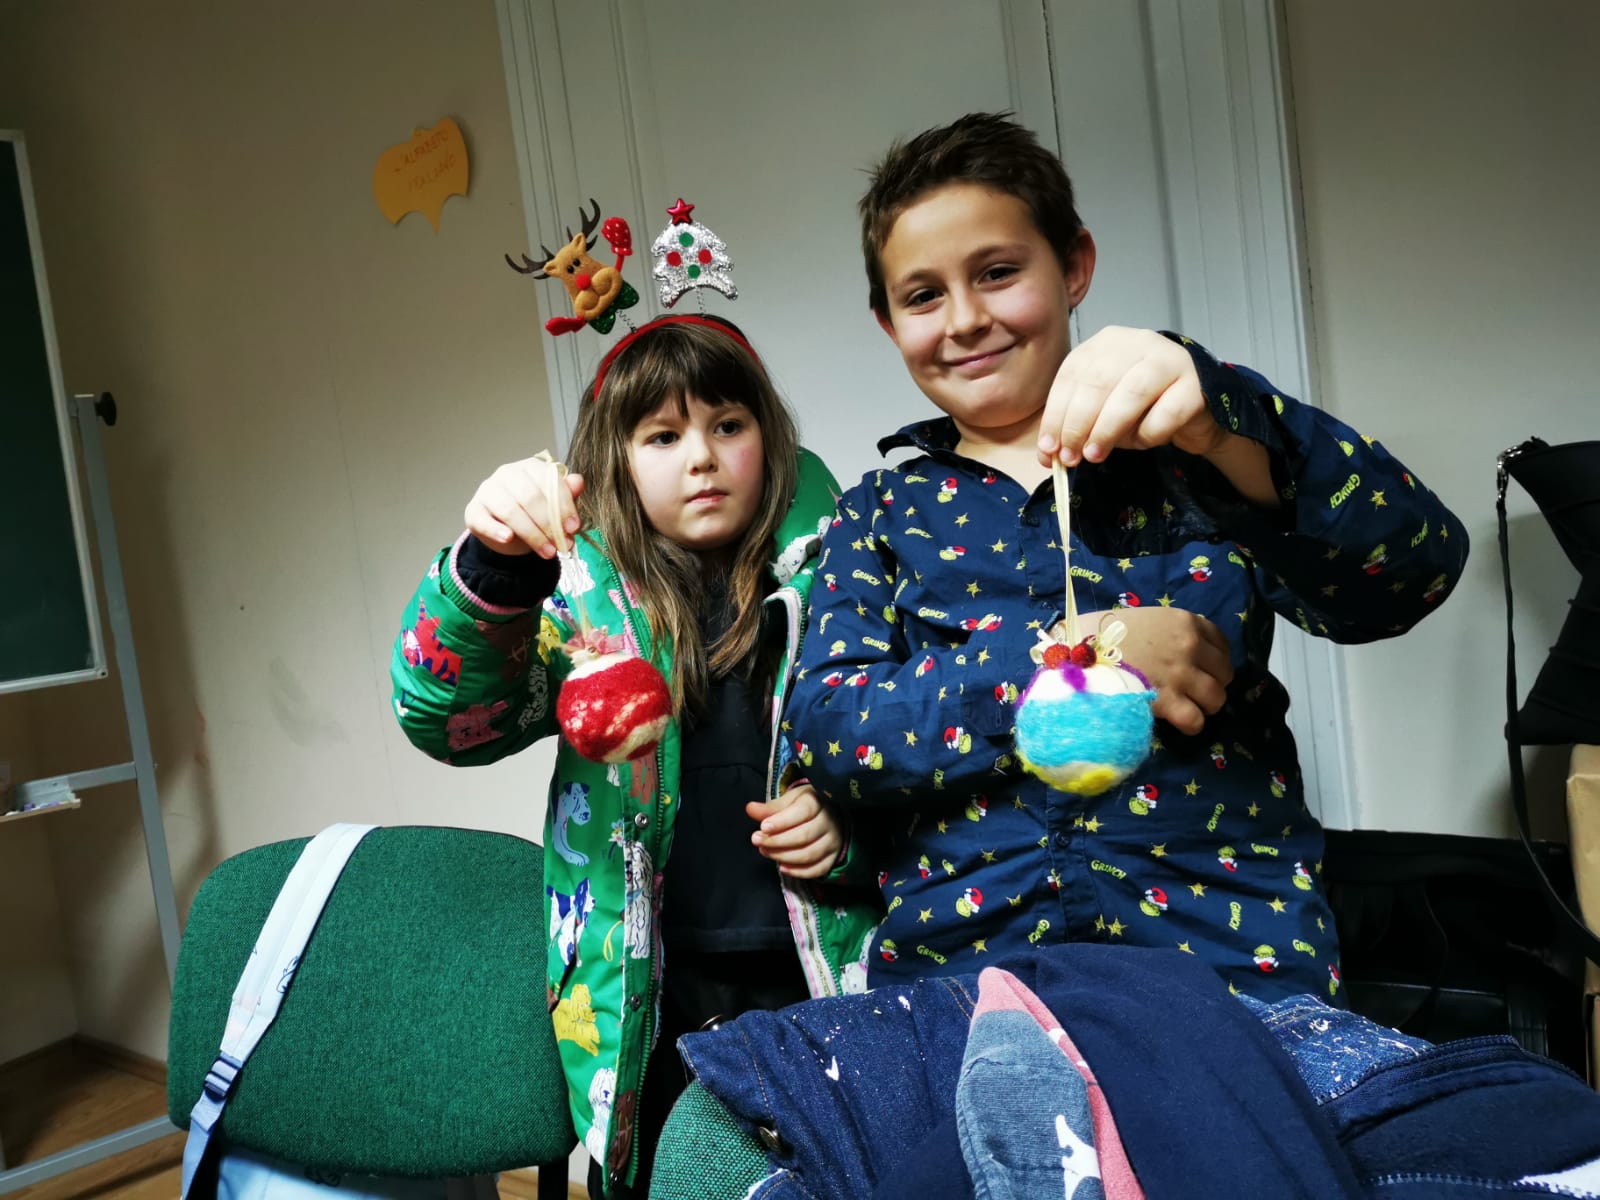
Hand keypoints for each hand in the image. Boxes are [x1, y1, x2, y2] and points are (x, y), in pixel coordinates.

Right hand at [463, 458, 584, 558]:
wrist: (507, 531)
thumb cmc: (534, 514)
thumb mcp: (554, 506)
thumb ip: (566, 495)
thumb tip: (578, 482)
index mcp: (530, 467)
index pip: (548, 481)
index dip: (563, 505)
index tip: (574, 527)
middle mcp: (507, 474)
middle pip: (530, 497)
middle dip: (549, 524)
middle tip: (562, 545)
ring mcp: (487, 491)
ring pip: (510, 510)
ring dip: (531, 534)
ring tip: (548, 552)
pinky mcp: (474, 511)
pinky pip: (484, 520)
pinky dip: (496, 530)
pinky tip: (508, 538)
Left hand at [747, 784, 843, 878]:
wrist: (828, 818)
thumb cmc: (804, 808)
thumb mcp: (788, 801)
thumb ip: (770, 808)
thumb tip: (750, 809)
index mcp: (817, 803)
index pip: (803, 811)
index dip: (782, 821)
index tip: (763, 827)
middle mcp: (829, 822)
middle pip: (804, 836)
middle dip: (777, 841)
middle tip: (757, 840)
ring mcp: (833, 842)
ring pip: (809, 854)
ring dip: (783, 856)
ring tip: (765, 851)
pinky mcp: (832, 858)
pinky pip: (817, 869)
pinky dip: (798, 871)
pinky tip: (782, 867)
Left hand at [1037, 326, 1226, 467]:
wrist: (1195, 412)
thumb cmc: (1142, 409)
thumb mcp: (1101, 409)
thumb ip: (1076, 422)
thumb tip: (1049, 453)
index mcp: (1106, 342)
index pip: (1071, 374)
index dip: (1056, 414)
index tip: (1048, 449)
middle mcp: (1137, 342)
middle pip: (1097, 382)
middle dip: (1077, 424)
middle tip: (1070, 457)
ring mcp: (1170, 359)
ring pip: (1130, 393)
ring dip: (1106, 430)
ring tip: (1095, 455)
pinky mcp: (1195, 385)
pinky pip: (1165, 414)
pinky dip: (1148, 434)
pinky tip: (1144, 442)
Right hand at [1076, 606, 1233, 734]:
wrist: (1076, 653)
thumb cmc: (1103, 634)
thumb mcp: (1145, 621)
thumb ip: (1170, 634)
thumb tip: (1184, 652)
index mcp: (1184, 622)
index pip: (1221, 643)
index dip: (1216, 659)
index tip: (1206, 668)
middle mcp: (1189, 646)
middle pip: (1224, 673)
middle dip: (1213, 683)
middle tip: (1195, 691)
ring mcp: (1180, 674)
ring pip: (1216, 698)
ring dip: (1206, 706)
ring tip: (1189, 707)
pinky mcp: (1167, 701)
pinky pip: (1196, 720)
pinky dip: (1192, 724)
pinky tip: (1180, 721)